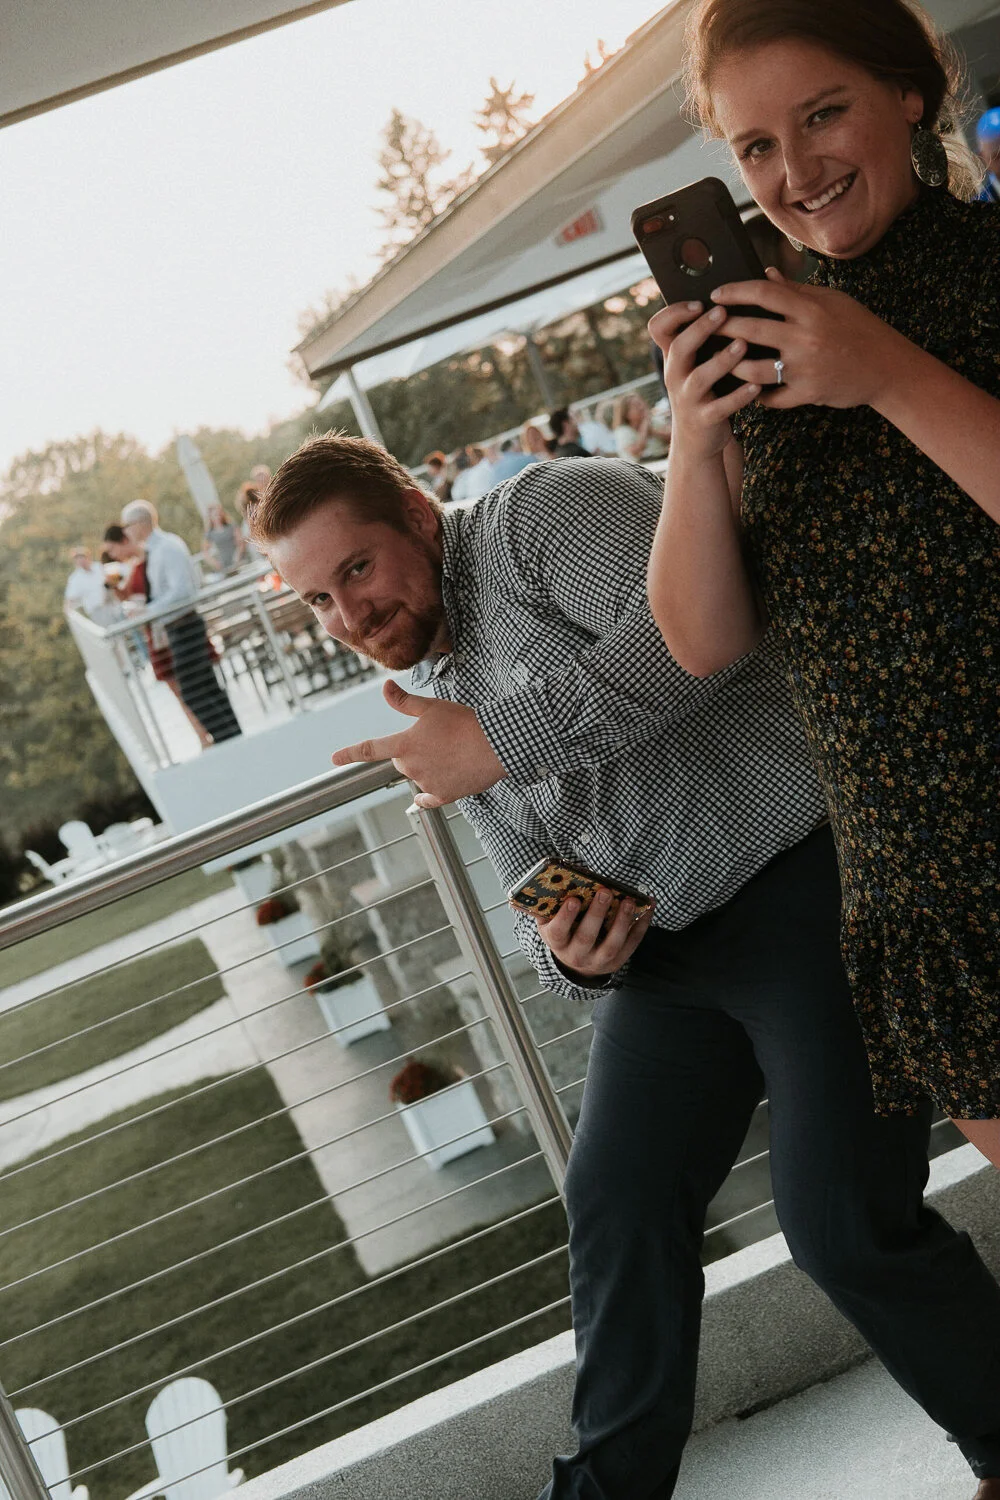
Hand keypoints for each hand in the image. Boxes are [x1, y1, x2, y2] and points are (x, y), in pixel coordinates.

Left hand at [331, 679, 505, 807]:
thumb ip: (405, 702)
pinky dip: (431, 792)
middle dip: (411, 751)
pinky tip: (442, 781)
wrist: (495, 746)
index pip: (370, 749)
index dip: (349, 753)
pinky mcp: (443, 796)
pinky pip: (428, 798)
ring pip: (418, 775)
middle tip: (436, 739)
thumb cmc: (464, 723)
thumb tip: (385, 687)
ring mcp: (426, 784)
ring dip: (428, 766)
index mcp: (404, 745)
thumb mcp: (432, 707)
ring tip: (453, 753)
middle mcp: (411, 768)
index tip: (333, 758)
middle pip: (400, 761)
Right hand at [535, 888, 653, 980]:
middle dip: (596, 913)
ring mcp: (598, 961)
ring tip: (629, 901)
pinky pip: (632, 944)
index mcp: (557, 942)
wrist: (577, 964)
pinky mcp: (618, 961)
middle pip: (586, 937)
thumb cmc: (563, 932)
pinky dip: (641, 925)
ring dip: (622, 922)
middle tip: (605, 891)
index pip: (559, 931)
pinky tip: (647, 908)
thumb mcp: (549, 923)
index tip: (573, 899)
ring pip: (612, 944)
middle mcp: (576, 955)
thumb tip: (526, 892)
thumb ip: (543, 907)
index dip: (565, 916)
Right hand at [648, 299, 761, 461]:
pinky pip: (720, 407)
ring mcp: (687, 398)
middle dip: (700, 328)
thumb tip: (736, 299)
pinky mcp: (703, 419)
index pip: (658, 328)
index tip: (699, 302)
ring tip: (742, 345)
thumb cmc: (706, 392)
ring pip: (700, 377)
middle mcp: (675, 375)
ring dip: (722, 360)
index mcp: (674, 357)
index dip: (674, 313)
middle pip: (679, 347)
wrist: (697, 441)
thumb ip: (708, 337)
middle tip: (722, 312)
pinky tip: (756, 386)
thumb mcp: (698, 364)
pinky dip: (739, 397)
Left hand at [710, 267, 901, 409]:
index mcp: (812, 309)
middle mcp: (806, 338)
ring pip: (753, 369)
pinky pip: (772, 398)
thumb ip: (797, 290)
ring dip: (732, 365)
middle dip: (722, 327)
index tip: (717, 294)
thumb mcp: (833, 302)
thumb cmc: (859, 329)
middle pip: (750, 330)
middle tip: (706, 326)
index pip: (765, 293)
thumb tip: (766, 274)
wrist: (887, 367)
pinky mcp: (808, 394)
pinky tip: (747, 389)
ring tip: (720, 360)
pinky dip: (757, 395)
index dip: (736, 291)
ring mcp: (805, 368)